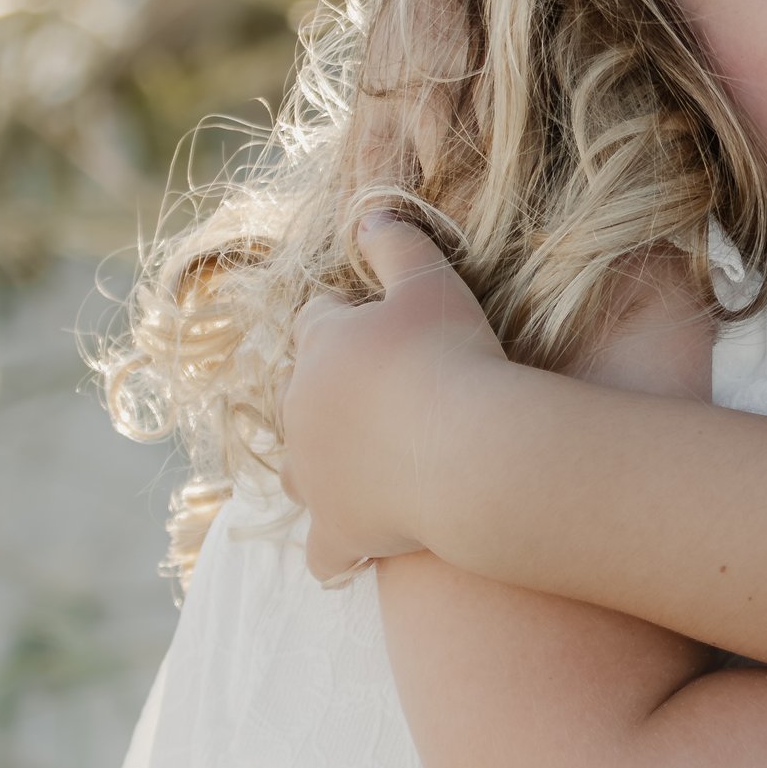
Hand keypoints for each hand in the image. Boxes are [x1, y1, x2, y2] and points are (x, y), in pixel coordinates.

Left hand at [284, 212, 506, 581]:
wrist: (467, 450)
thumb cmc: (452, 357)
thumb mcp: (432, 284)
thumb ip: (398, 244)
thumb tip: (370, 212)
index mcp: (319, 345)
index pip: (318, 321)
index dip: (349, 321)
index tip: (384, 329)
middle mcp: (300, 412)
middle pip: (305, 397)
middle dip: (336, 396)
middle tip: (390, 399)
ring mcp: (313, 477)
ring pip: (298, 473)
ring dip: (324, 469)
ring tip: (365, 468)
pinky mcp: (335, 531)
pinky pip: (322, 552)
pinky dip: (335, 553)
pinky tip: (354, 555)